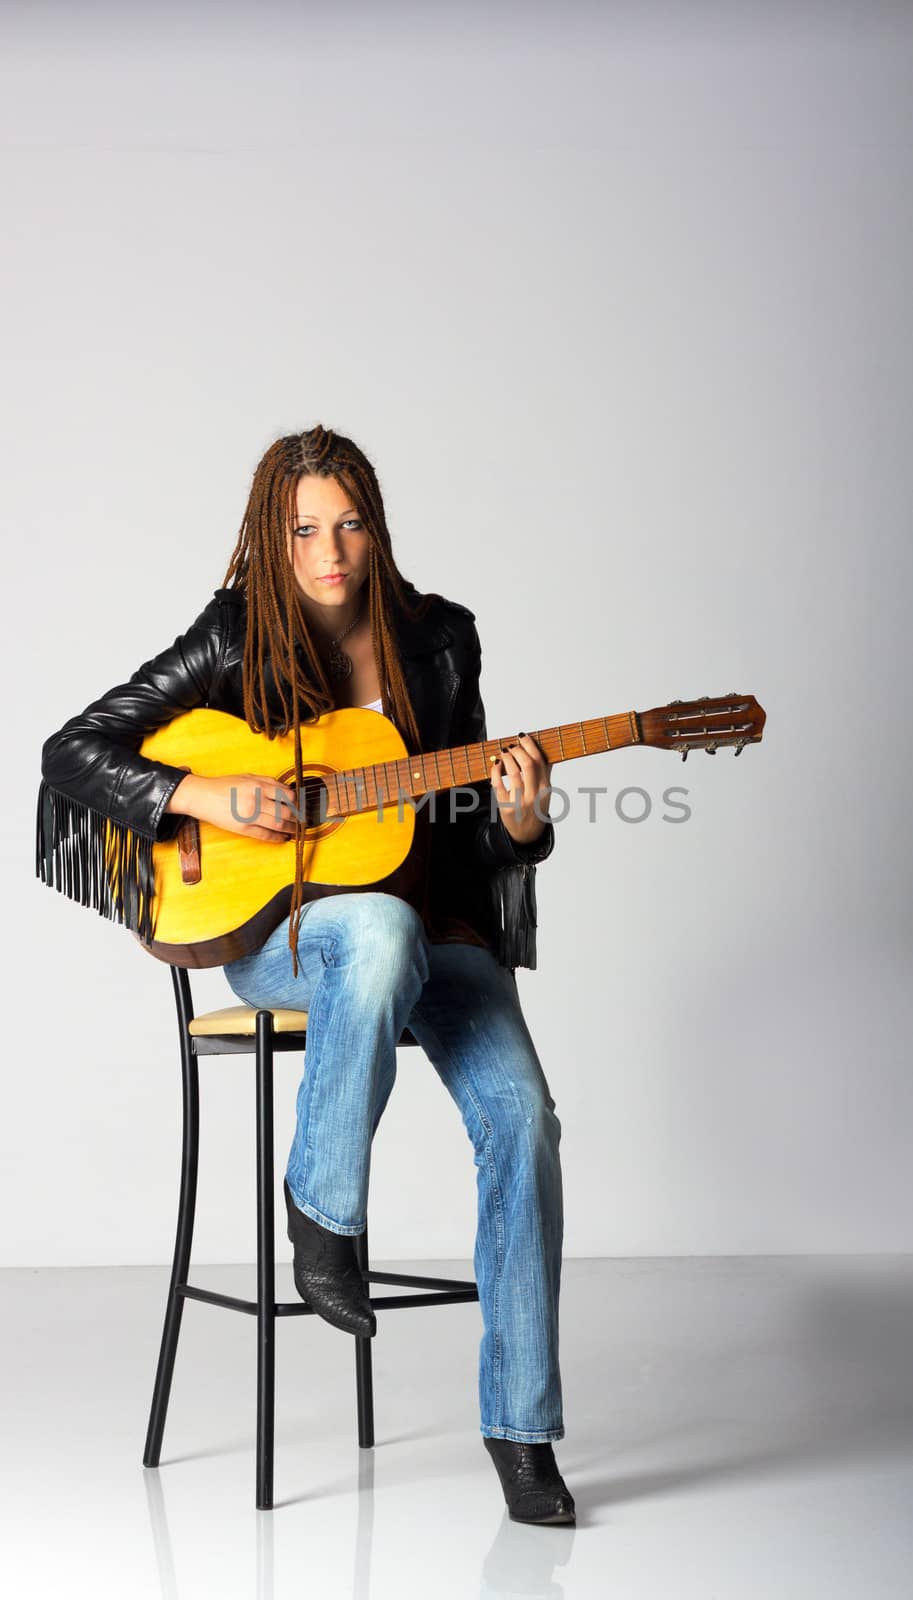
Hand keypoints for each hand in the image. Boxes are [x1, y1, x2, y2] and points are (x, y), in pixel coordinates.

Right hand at [165, 772, 299, 841]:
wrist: (203, 797)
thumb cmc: (224, 785)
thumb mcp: (248, 777)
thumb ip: (268, 782)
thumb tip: (288, 791)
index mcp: (258, 786)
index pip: (287, 795)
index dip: (297, 802)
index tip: (300, 805)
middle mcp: (255, 801)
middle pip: (286, 812)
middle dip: (297, 817)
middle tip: (302, 820)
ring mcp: (249, 816)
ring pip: (278, 825)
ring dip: (290, 829)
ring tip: (295, 830)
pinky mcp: (243, 828)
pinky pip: (265, 835)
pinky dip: (277, 838)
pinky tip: (283, 837)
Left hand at [490, 733, 552, 848]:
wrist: (528, 835)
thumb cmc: (536, 809)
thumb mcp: (545, 791)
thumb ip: (545, 772)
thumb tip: (544, 751)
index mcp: (546, 788)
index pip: (540, 761)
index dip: (530, 745)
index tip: (522, 737)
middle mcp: (534, 795)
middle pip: (527, 765)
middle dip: (518, 750)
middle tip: (511, 745)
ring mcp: (520, 802)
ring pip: (513, 773)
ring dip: (506, 758)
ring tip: (503, 752)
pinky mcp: (506, 808)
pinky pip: (498, 785)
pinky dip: (495, 771)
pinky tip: (496, 765)